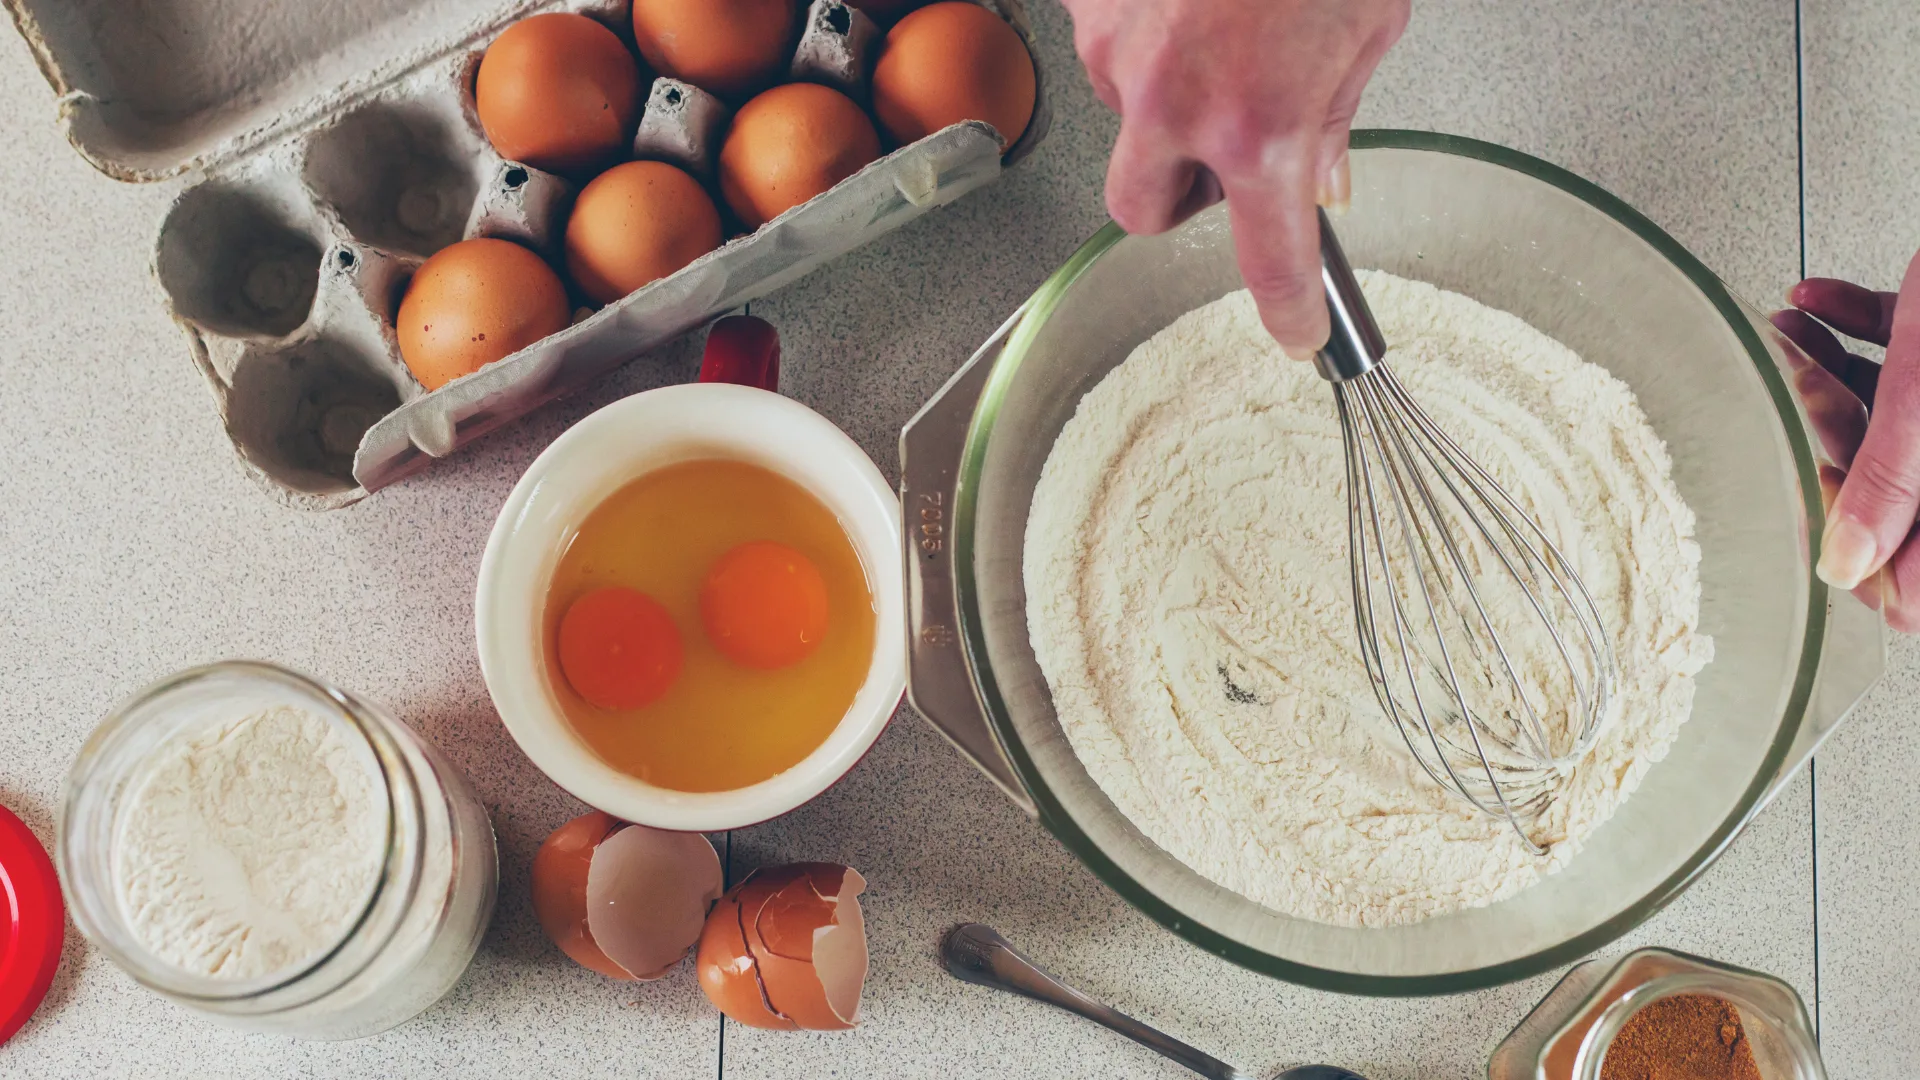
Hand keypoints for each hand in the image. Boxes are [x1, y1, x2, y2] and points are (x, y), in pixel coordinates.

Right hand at [1062, 0, 1409, 356]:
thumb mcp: (1366, 18)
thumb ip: (1334, 105)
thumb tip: (1317, 164)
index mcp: (1258, 119)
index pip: (1269, 258)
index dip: (1288, 309)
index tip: (1295, 330)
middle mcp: (1174, 98)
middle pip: (1142, 212)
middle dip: (1177, 198)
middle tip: (1218, 160)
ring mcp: (1118, 49)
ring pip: (1124, 119)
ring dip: (1162, 101)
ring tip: (1215, 36)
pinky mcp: (1089, 2)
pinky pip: (1106, 46)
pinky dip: (1140, 33)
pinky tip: (1182, 1)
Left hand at [1772, 251, 1919, 629]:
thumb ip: (1896, 476)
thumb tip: (1844, 566)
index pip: (1916, 576)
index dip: (1865, 554)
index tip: (1810, 511)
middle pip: (1894, 481)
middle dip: (1831, 438)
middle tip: (1792, 401)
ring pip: (1890, 409)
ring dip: (1825, 374)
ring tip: (1784, 343)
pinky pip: (1903, 347)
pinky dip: (1852, 324)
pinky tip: (1811, 304)